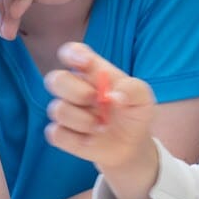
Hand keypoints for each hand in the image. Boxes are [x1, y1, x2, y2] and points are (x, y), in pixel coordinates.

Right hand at [44, 42, 156, 171]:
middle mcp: (75, 88)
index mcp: (93, 71)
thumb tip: (113, 96)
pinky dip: (76, 139)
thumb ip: (133, 89)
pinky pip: (56, 133)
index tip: (86, 63)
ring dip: (82, 120)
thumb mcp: (143, 97)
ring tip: (102, 127)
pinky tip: (90, 139)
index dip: (73, 54)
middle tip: (96, 100)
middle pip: (55, 79)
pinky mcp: (61, 133)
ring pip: (57, 109)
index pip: (73, 52)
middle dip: (75, 91)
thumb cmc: (134, 112)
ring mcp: (66, 110)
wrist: (132, 145)